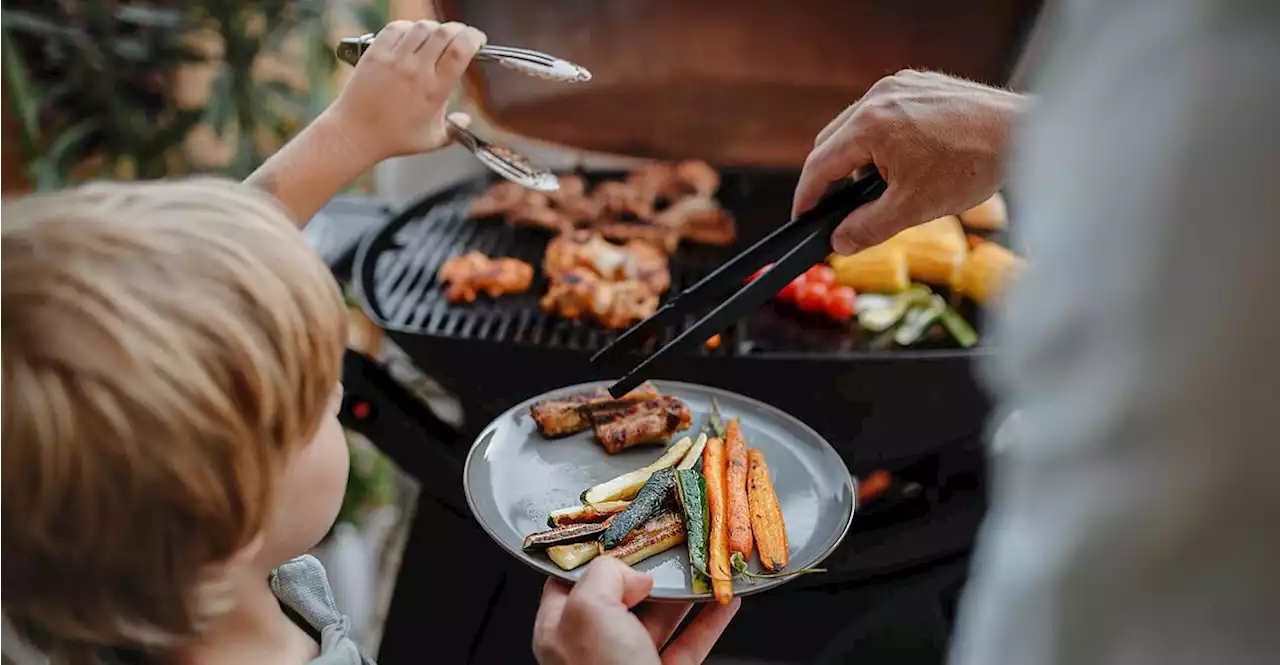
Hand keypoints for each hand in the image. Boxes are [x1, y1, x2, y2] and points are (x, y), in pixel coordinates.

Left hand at [326, 20, 485, 160]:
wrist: (356, 133)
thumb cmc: (393, 138)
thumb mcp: (433, 140)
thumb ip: (455, 130)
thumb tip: (466, 120)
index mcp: (435, 90)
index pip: (460, 50)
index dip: (474, 38)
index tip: (478, 40)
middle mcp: (416, 71)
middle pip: (445, 33)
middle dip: (459, 29)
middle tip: (461, 36)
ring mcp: (394, 60)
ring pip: (422, 27)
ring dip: (434, 28)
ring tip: (436, 37)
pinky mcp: (375, 53)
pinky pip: (396, 28)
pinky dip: (408, 27)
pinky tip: (412, 36)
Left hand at [533, 557, 740, 664]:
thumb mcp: (589, 610)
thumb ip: (605, 575)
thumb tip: (632, 571)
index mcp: (559, 629)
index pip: (571, 579)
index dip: (598, 552)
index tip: (626, 528)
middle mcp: (590, 648)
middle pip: (621, 595)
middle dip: (649, 569)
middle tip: (673, 543)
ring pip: (658, 618)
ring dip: (685, 592)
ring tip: (705, 566)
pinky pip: (689, 644)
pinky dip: (709, 621)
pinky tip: (725, 601)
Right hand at [793, 70, 1028, 254]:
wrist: (1023, 132)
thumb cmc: (972, 166)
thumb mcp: (912, 208)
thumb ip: (867, 228)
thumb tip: (839, 242)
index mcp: (870, 125)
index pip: (820, 164)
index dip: (807, 196)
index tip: (802, 217)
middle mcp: (879, 97)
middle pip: (832, 141)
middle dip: (829, 177)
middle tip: (835, 209)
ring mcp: (899, 85)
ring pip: (856, 125)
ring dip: (856, 156)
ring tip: (875, 187)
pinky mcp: (918, 83)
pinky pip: (883, 112)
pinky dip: (880, 138)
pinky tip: (901, 161)